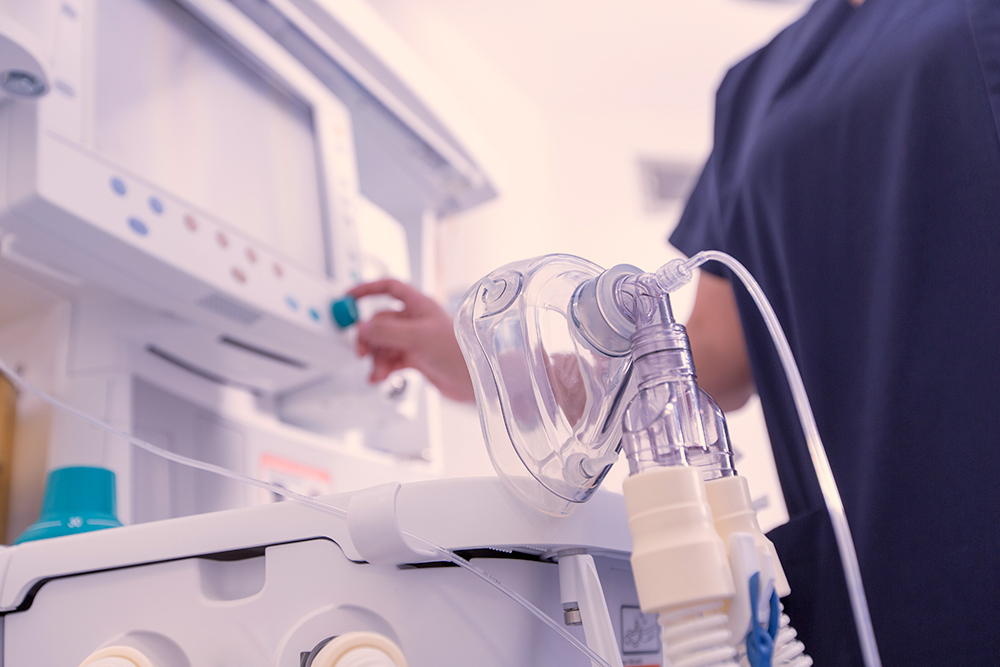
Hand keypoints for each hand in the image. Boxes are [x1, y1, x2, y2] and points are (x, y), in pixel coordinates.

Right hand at [348, 279, 474, 402]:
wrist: (475, 380)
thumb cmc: (458, 352)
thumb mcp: (417, 337)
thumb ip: (386, 331)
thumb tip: (362, 327)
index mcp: (419, 305)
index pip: (389, 287)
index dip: (367, 289)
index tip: (348, 297)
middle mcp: (416, 320)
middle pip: (380, 321)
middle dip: (368, 337)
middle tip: (360, 351)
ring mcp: (416, 340)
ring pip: (383, 344)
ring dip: (375, 358)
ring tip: (377, 372)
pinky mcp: (417, 359)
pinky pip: (391, 359)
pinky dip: (382, 368)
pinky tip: (379, 377)